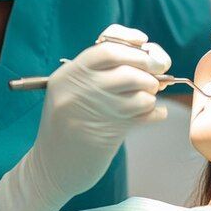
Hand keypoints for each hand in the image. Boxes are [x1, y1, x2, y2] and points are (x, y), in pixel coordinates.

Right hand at [33, 24, 171, 199]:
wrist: (51, 168)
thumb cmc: (67, 124)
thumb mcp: (72, 91)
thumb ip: (101, 72)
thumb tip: (148, 55)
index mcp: (68, 74)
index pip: (106, 48)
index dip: (130, 41)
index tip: (144, 42)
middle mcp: (79, 89)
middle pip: (128, 67)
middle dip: (151, 65)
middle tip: (160, 70)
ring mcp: (94, 111)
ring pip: (141, 90)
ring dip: (151, 93)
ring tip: (147, 99)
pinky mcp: (109, 133)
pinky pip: (145, 113)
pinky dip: (155, 112)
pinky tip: (153, 115)